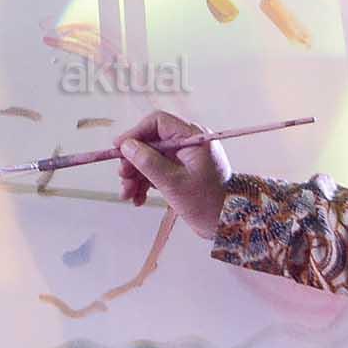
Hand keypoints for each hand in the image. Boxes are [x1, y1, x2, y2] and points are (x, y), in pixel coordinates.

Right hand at [115, 110, 232, 239]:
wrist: (228, 224)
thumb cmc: (206, 202)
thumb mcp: (173, 182)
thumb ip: (148, 162)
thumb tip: (126, 146)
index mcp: (192, 137)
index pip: (158, 122)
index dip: (135, 134)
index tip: (118, 149)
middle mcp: (189, 143)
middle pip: (152, 141)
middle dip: (134, 161)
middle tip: (122, 178)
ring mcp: (186, 158)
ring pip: (152, 158)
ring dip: (137, 175)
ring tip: (127, 195)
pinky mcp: (183, 172)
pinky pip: (159, 171)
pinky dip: (146, 183)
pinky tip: (137, 199)